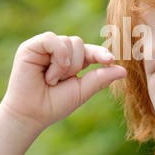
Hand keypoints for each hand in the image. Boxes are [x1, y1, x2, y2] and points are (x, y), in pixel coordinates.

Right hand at [0, 32, 125, 131]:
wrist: (32, 115)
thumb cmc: (55, 105)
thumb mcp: (82, 91)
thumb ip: (100, 78)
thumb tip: (124, 70)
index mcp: (72, 61)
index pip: (90, 51)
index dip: (100, 53)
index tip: (110, 59)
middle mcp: (58, 52)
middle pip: (79, 43)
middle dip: (77, 65)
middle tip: (62, 82)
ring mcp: (44, 48)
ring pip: (68, 41)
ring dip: (65, 65)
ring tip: (52, 80)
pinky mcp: (30, 47)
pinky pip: (52, 40)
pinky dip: (56, 57)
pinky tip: (49, 74)